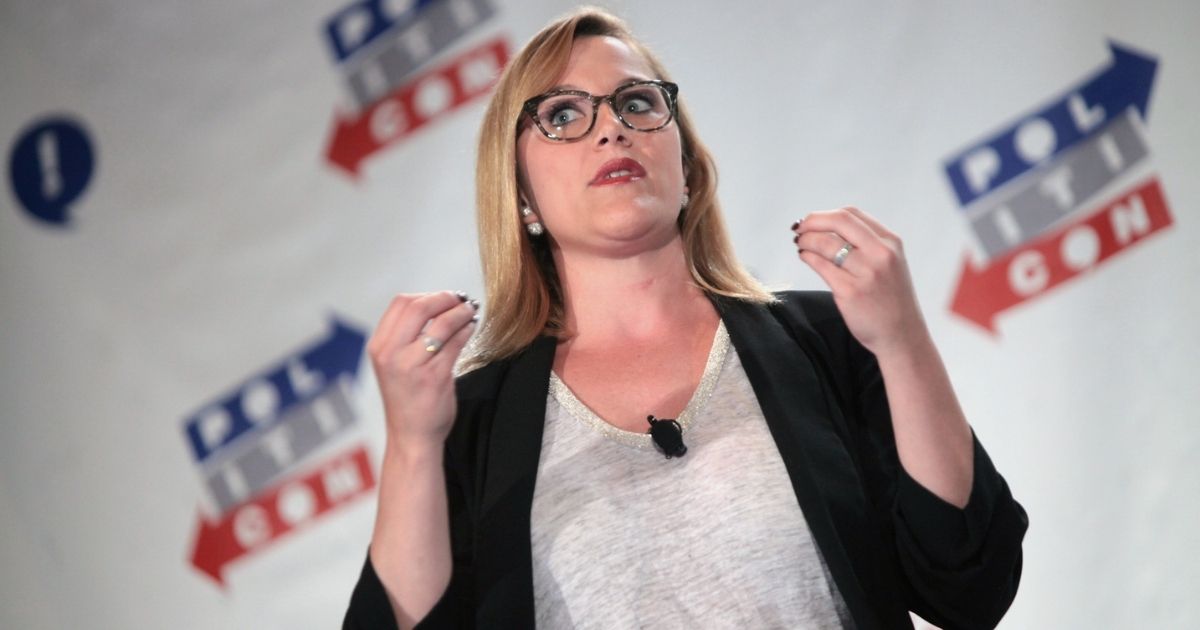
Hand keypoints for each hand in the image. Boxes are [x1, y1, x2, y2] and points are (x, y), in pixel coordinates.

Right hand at [366, 291, 478, 452]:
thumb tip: (437, 305)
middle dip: (445, 298)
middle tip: (460, 300)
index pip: (400, 304)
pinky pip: (456, 342)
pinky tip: (471, 328)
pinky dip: (467, 329)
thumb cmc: (406, 399)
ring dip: (461, 312)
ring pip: (442, 323)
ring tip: (470, 311)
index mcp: (379, 347)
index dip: (426, 295)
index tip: (444, 298)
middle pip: (420, 306)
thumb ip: (406, 337)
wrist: (411, 436)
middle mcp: (391, 354)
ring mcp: (412, 365)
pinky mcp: (435, 376)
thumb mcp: (394, 364)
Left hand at [791, 207, 928, 355]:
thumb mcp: (889, 263)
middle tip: (799, 228)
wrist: (902, 335)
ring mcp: (866, 272)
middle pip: (839, 221)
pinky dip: (808, 256)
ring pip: (826, 243)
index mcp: (890, 243)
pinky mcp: (850, 291)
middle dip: (813, 221)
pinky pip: (821, 265)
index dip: (826, 215)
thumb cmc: (890, 299)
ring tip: (800, 244)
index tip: (812, 221)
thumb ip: (866, 244)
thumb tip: (825, 228)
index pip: (852, 214)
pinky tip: (805, 257)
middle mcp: (881, 254)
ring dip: (806, 240)